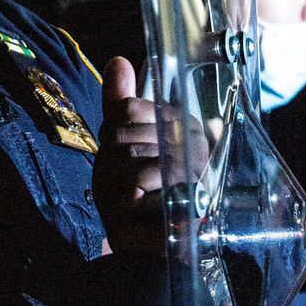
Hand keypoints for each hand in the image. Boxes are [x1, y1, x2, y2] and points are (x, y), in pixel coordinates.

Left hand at [92, 57, 207, 254]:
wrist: (144, 244)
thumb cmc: (132, 195)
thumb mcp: (120, 146)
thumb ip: (120, 104)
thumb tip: (119, 61)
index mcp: (179, 121)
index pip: (125, 107)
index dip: (112, 135)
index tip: (123, 157)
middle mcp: (193, 137)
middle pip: (122, 131)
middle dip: (111, 164)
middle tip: (124, 185)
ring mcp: (194, 164)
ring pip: (126, 156)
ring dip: (116, 185)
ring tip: (131, 198)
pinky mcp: (189, 192)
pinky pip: (136, 181)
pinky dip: (126, 200)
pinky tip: (139, 209)